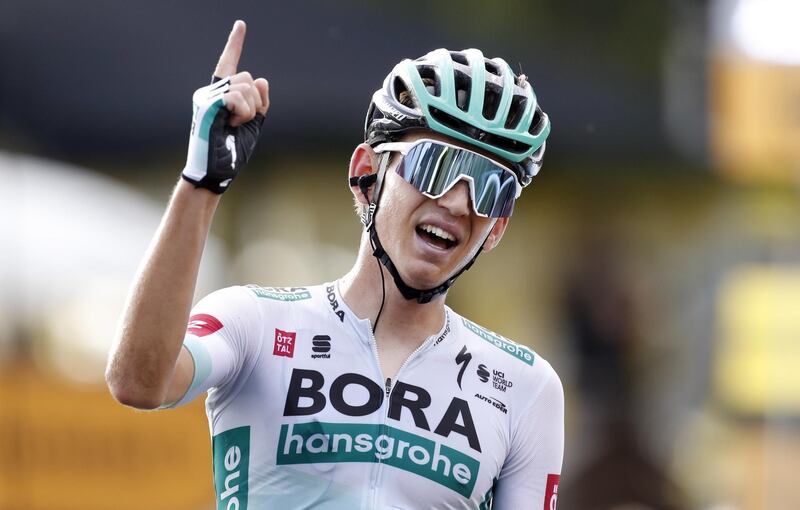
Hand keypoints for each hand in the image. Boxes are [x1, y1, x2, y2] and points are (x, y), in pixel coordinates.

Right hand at [182, 20, 269, 193]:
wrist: (216, 172)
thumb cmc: (231, 153)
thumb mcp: (253, 125)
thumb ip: (260, 103)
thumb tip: (262, 80)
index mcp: (219, 95)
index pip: (229, 64)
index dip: (235, 44)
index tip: (241, 25)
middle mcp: (210, 92)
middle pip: (247, 78)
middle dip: (255, 102)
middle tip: (241, 123)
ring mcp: (207, 97)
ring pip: (245, 86)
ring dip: (249, 110)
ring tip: (235, 126)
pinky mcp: (208, 104)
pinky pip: (238, 97)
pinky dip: (243, 113)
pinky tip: (231, 125)